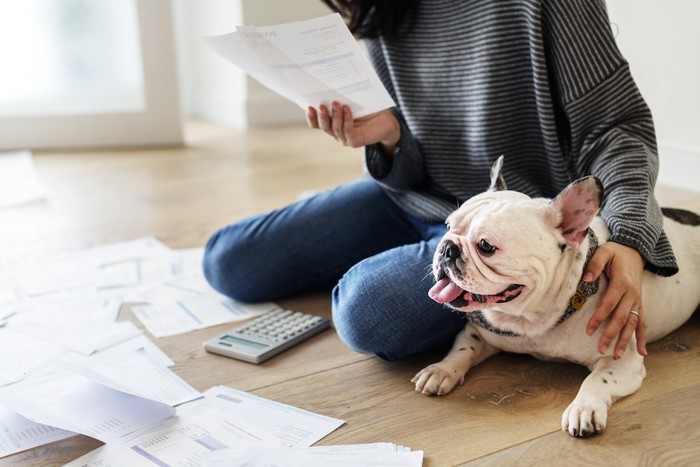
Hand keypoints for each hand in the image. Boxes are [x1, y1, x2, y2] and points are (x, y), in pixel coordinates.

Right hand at [306, 102, 399, 152]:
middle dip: (321, 116)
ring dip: (335, 116)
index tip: (308, 106)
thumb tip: (329, 83)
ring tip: (336, 103)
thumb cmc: (368, 108)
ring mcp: (345, 138)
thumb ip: (340, 97)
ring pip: (334, 129)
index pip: (316, 123)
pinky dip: (346, 119)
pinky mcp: (355, 141)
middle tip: (321, 105)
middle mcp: (336, 132)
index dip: (311, 117)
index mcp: (332, 123)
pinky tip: (347, 109)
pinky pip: (347, 131)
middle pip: (323, 126)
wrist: (386, 120)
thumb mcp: (351, 101)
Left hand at [584, 242, 645, 357]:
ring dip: (625, 340)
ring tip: (616, 355)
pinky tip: (641, 352)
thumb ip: (594, 264)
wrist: (635, 250)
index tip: (589, 330)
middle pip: (621, 318)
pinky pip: (643, 322)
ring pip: (632, 323)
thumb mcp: (604, 252)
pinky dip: (641, 337)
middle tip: (601, 350)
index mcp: (622, 283)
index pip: (609, 304)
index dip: (599, 318)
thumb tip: (586, 279)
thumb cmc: (616, 252)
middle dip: (611, 335)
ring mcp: (637, 300)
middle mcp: (632, 294)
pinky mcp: (639, 303)